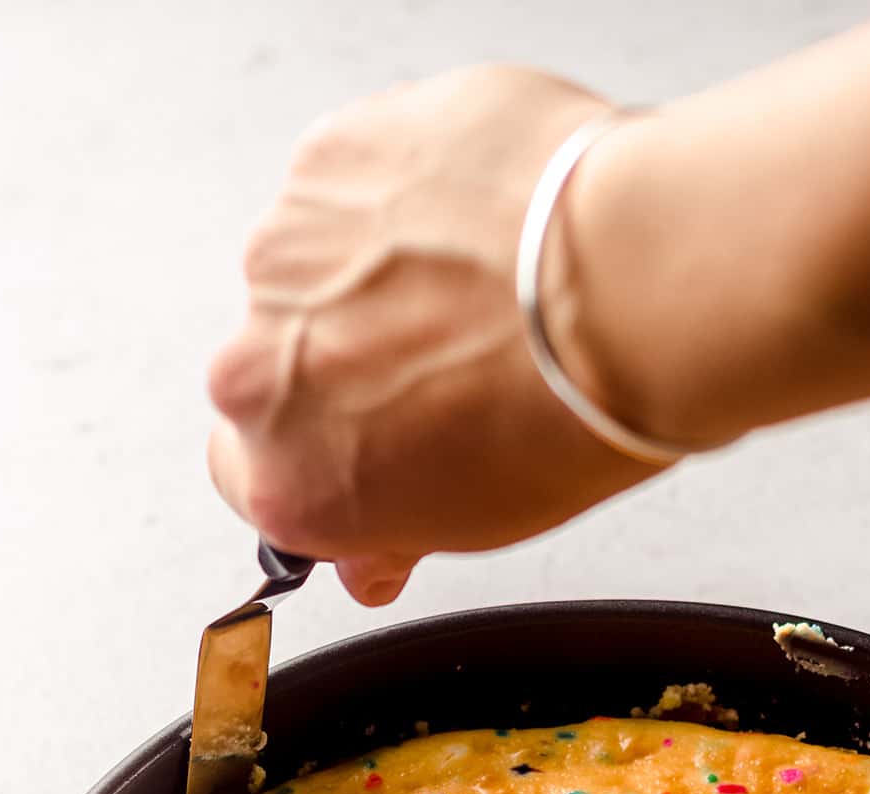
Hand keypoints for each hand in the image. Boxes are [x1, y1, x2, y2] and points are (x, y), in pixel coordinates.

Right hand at [207, 65, 655, 606]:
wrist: (618, 287)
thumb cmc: (559, 412)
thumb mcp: (480, 521)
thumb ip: (393, 529)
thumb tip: (372, 558)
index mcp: (288, 481)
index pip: (251, 476)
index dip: (316, 457)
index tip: (364, 446)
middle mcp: (258, 373)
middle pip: (279, 367)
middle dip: (347, 361)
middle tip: (445, 361)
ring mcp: (284, 257)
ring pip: (313, 268)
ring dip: (376, 271)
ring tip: (473, 283)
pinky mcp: (324, 160)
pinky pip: (350, 182)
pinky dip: (402, 196)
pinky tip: (471, 218)